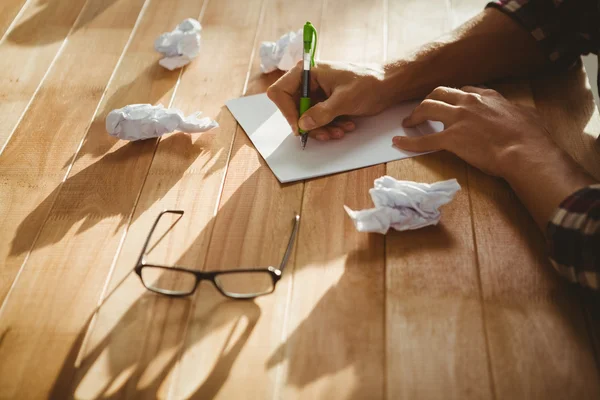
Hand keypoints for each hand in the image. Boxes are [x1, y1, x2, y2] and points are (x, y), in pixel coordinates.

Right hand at [267, 61, 389, 139]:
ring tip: (341, 132)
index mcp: (307, 72)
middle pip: (292, 109)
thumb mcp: (344, 100)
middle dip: (309, 124)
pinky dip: (329, 127)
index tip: (300, 126)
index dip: (287, 111)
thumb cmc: (369, 84)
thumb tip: (302, 124)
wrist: (389, 85)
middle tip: (326, 134)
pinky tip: (345, 127)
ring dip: (322, 129)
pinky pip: (317, 119)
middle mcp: (307, 81)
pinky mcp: (324, 103)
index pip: (280, 92)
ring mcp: (315, 93)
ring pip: (305, 118)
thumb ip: (321, 112)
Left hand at [393, 85, 595, 227]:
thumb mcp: (527, 114)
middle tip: (422, 110)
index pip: (463, 90)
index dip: (452, 97)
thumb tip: (518, 114)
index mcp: (487, 96)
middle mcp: (469, 102)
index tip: (448, 103)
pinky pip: (424, 140)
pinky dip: (409, 141)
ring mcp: (458, 119)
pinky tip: (399, 143)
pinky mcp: (450, 139)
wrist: (525, 151)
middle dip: (428, 100)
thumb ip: (515, 110)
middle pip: (439, 93)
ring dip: (415, 114)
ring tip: (408, 122)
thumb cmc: (531, 137)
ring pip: (427, 108)